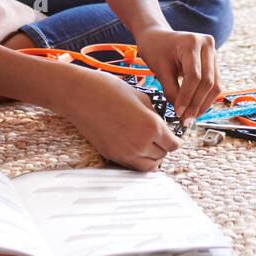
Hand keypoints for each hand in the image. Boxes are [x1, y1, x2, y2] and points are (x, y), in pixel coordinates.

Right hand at [60, 70, 179, 171]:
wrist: (79, 95)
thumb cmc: (108, 89)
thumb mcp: (141, 97)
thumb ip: (155, 115)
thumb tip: (161, 125)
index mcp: (152, 126)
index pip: (174, 145)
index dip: (176, 139)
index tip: (174, 136)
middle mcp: (140, 143)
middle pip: (163, 156)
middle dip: (164, 147)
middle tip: (161, 137)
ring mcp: (125, 153)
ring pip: (149, 166)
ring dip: (152, 157)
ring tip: (149, 144)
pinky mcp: (111, 155)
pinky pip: (132, 165)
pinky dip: (138, 160)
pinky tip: (135, 146)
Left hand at [135, 27, 221, 120]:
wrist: (157, 36)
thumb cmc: (155, 49)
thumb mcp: (160, 69)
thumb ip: (171, 90)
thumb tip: (182, 112)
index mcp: (192, 42)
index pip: (194, 76)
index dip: (187, 97)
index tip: (178, 112)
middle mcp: (207, 45)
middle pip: (207, 81)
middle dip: (197, 104)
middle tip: (186, 120)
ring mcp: (213, 52)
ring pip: (215, 85)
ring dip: (204, 104)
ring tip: (191, 117)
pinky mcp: (213, 61)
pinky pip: (214, 83)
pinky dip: (205, 97)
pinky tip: (195, 108)